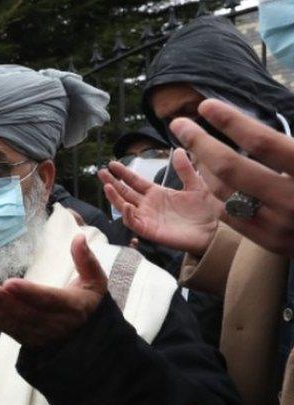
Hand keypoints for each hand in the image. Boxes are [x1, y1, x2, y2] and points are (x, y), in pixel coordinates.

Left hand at [0, 234, 106, 346]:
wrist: (90, 336)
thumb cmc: (88, 301)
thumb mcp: (95, 281)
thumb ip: (87, 260)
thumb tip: (78, 237)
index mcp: (73, 307)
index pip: (48, 300)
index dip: (28, 293)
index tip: (9, 283)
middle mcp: (56, 324)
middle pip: (26, 313)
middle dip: (2, 300)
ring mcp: (41, 335)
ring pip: (14, 322)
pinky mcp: (29, 339)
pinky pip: (8, 329)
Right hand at [98, 149, 221, 256]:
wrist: (213, 231)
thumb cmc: (205, 210)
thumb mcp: (196, 185)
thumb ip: (185, 169)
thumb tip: (178, 150)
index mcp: (157, 193)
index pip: (135, 181)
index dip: (123, 173)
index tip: (112, 163)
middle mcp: (148, 205)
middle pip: (125, 192)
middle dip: (112, 182)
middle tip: (101, 172)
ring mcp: (147, 218)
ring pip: (124, 206)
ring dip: (114, 197)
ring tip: (107, 186)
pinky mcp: (149, 230)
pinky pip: (133, 222)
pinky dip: (128, 214)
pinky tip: (127, 205)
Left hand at [168, 98, 293, 256]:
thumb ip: (284, 145)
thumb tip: (246, 123)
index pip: (262, 142)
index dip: (231, 122)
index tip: (206, 106)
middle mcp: (292, 199)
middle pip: (231, 167)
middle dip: (199, 142)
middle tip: (179, 124)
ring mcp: (279, 224)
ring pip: (224, 191)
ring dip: (203, 167)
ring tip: (194, 147)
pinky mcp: (268, 241)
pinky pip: (229, 213)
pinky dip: (216, 192)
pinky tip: (209, 176)